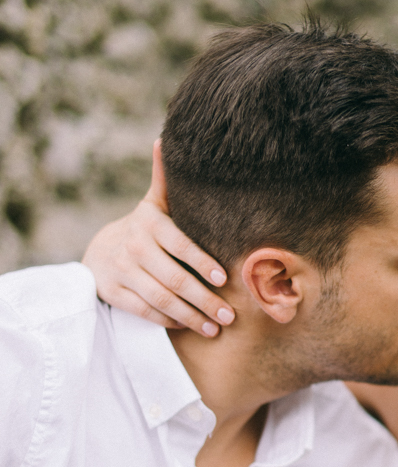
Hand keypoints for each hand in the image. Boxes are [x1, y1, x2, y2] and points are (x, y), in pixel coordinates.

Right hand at [82, 142, 235, 336]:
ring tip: (216, 327)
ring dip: (191, 316)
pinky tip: (189, 326)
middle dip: (205, 299)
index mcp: (149, 224)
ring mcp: (122, 272)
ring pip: (162, 298)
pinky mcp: (114, 293)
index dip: (202, 262)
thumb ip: (164, 180)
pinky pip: (145, 311)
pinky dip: (168, 320)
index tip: (224, 278)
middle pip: (175, 278)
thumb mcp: (152, 205)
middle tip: (230, 314)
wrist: (100, 252)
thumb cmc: (142, 229)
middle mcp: (134, 247)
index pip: (180, 245)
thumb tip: (164, 139)